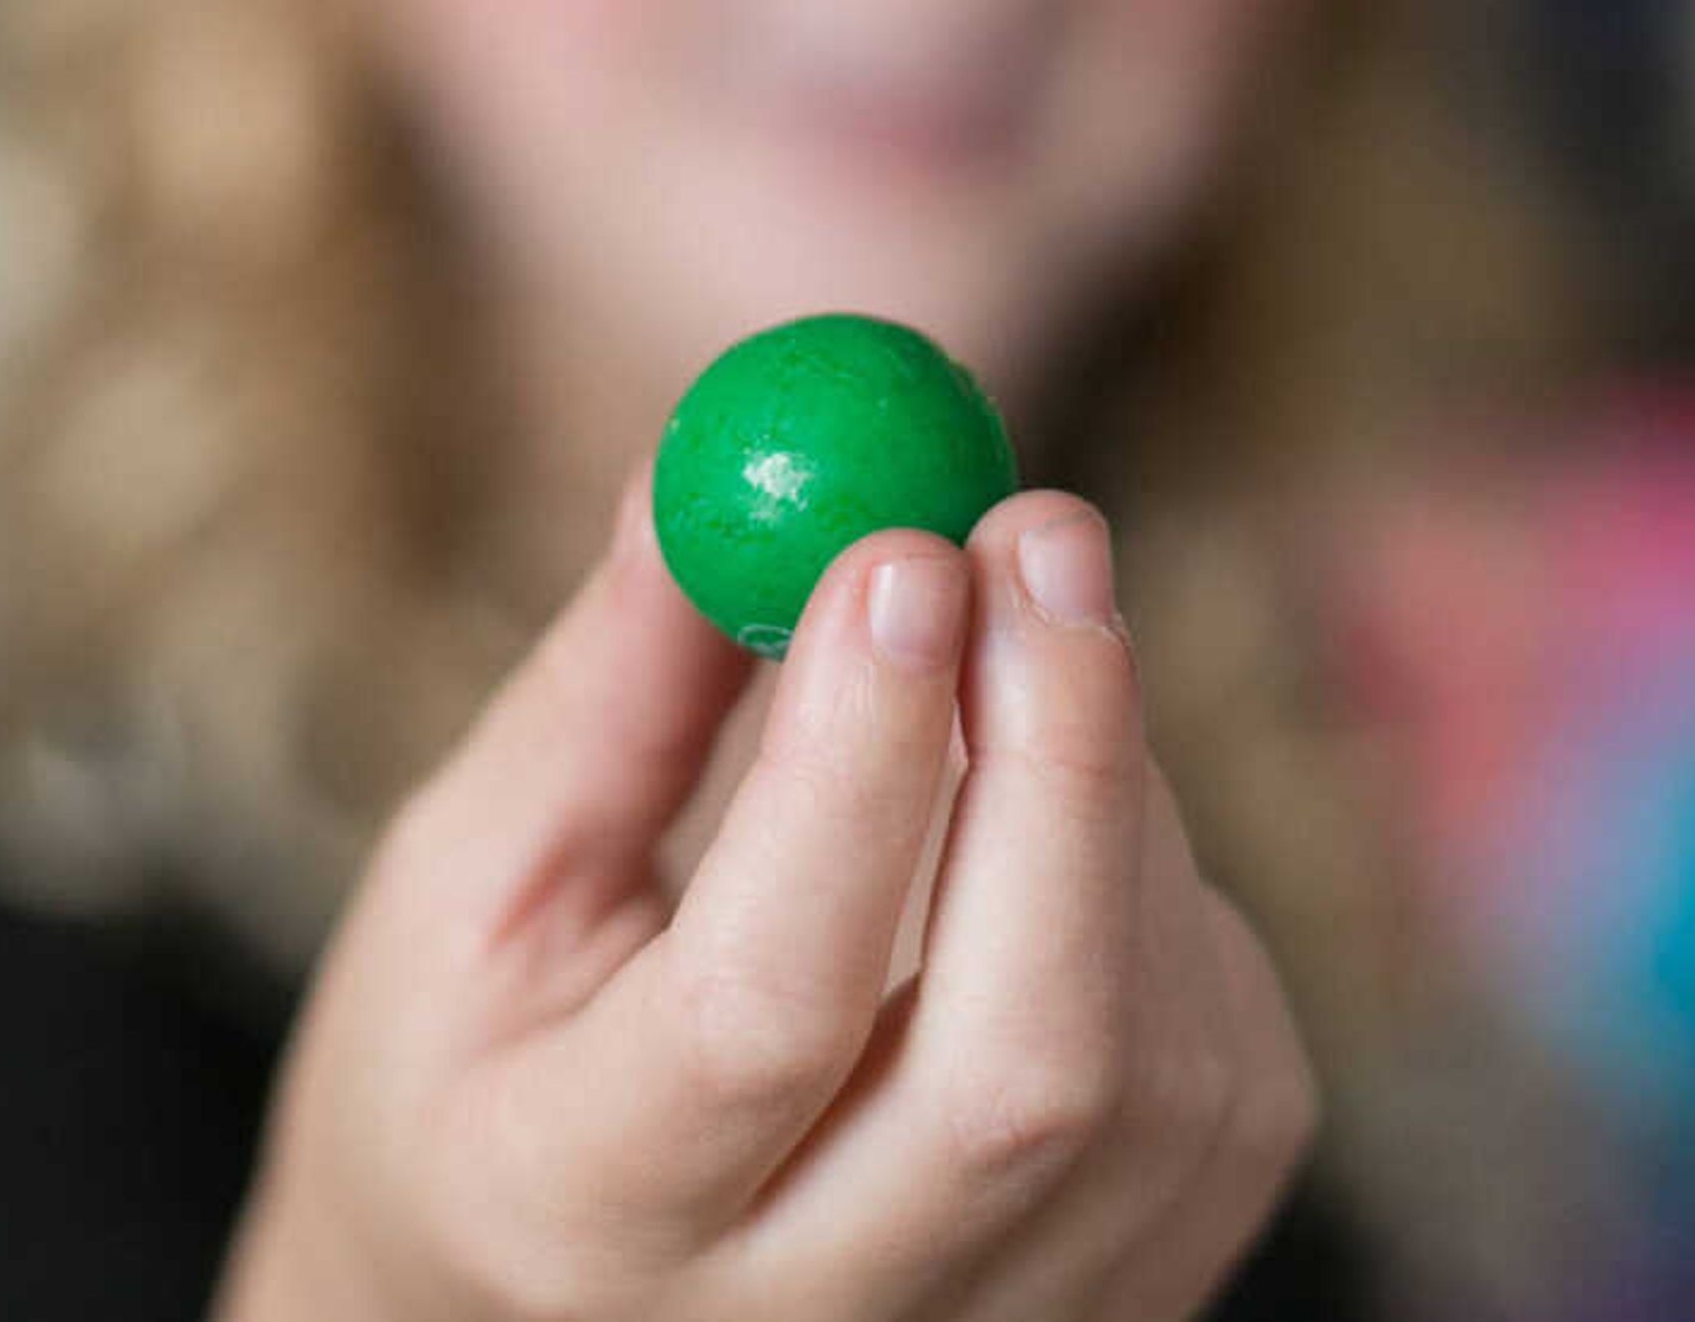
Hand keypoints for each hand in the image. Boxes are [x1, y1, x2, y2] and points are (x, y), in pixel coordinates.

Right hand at [216, 482, 1317, 1321]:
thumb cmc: (477, 1076)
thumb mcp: (470, 887)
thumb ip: (612, 690)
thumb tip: (734, 459)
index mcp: (578, 1210)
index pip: (764, 1011)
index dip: (854, 768)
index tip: (895, 545)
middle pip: (1020, 1074)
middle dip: (1056, 759)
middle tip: (1038, 522)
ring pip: (1154, 1069)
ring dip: (1113, 795)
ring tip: (1015, 643)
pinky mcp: (1127, 1318)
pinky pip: (1224, 1088)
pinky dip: (1167, 896)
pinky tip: (1058, 817)